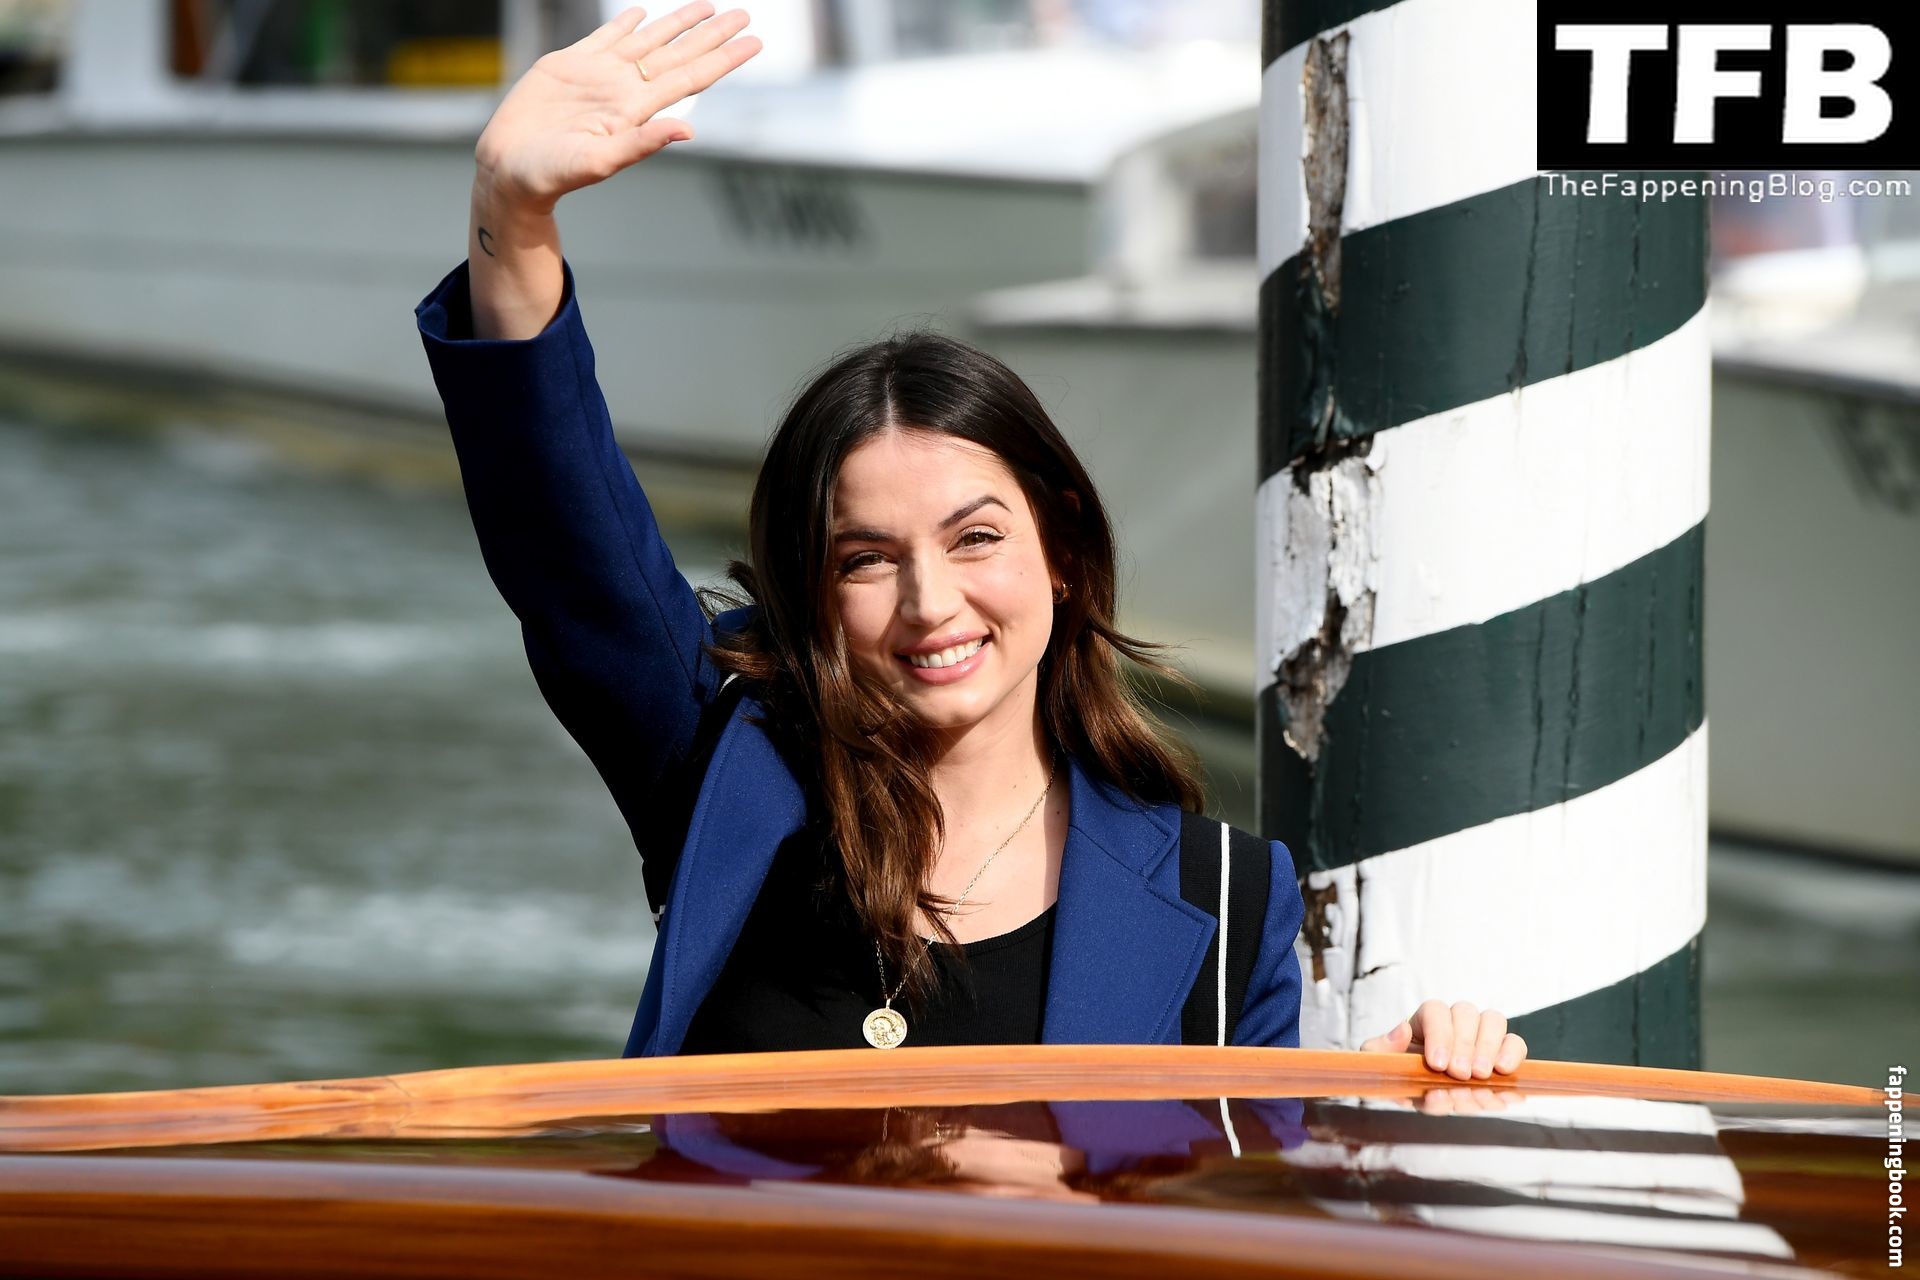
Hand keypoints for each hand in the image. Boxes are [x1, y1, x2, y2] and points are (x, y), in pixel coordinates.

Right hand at [474, 3, 760, 213]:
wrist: (510, 169)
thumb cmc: (552, 174)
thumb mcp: (600, 162)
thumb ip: (643, 143)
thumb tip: (689, 131)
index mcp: (636, 109)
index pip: (692, 77)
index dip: (723, 59)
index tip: (755, 43)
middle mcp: (624, 89)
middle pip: (679, 54)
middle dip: (713, 34)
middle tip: (745, 15)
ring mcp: (599, 75)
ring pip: (649, 40)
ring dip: (678, 23)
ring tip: (708, 7)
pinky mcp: (569, 65)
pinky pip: (606, 38)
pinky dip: (626, 24)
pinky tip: (643, 13)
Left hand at [1359, 999, 1527, 1080]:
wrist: (1425, 1093)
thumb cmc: (1401, 1073)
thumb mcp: (1380, 1064)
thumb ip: (1379, 1049)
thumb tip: (1401, 1030)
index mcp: (1426, 1019)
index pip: (1435, 1011)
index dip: (1439, 1034)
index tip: (1437, 1064)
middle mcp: (1456, 1020)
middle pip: (1467, 1013)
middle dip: (1465, 1045)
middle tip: (1460, 1074)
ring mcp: (1482, 1034)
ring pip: (1494, 1021)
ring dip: (1490, 1048)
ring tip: (1482, 1076)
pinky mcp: (1503, 1052)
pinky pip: (1516, 1044)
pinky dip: (1513, 1057)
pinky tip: (1505, 1075)